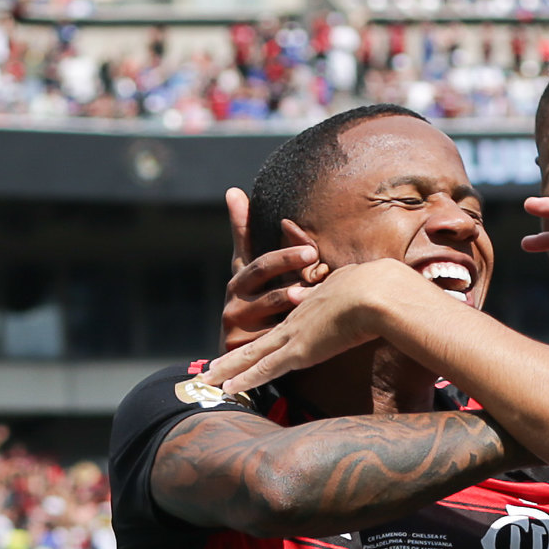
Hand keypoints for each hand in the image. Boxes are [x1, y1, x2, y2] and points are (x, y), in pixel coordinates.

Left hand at [203, 260, 426, 394]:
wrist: (382, 292)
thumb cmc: (392, 291)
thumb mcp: (386, 292)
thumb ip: (389, 301)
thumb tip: (415, 304)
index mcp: (323, 303)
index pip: (295, 322)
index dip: (279, 333)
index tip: (268, 340)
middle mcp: (303, 317)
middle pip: (265, 337)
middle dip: (241, 351)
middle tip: (218, 362)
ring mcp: (297, 333)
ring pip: (254, 353)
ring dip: (230, 367)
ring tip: (209, 377)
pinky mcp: (298, 350)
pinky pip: (263, 368)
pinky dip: (243, 378)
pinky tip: (225, 387)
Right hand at [221, 188, 322, 352]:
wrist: (237, 358)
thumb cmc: (250, 304)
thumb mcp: (247, 272)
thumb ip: (244, 233)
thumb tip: (234, 190)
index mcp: (240, 278)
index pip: (256, 254)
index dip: (279, 249)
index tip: (304, 241)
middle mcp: (235, 297)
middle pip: (263, 274)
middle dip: (287, 262)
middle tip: (312, 255)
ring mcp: (238, 323)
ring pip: (271, 307)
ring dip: (291, 298)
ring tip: (308, 292)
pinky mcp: (244, 347)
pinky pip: (274, 338)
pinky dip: (294, 332)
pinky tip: (314, 328)